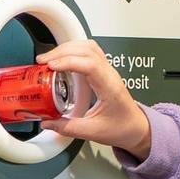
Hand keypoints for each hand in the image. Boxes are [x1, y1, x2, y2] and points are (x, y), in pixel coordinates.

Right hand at [36, 40, 152, 159]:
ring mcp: (108, 70)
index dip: (69, 62)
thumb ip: (68, 128)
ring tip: (49, 58)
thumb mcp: (93, 132)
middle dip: (62, 52)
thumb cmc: (122, 128)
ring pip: (88, 46)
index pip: (90, 64)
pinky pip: (89, 52)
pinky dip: (73, 50)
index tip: (51, 67)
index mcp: (110, 87)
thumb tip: (47, 122)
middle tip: (43, 62)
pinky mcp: (104, 70)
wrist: (136, 128)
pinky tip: (61, 58)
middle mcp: (110, 74)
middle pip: (87, 50)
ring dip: (67, 48)